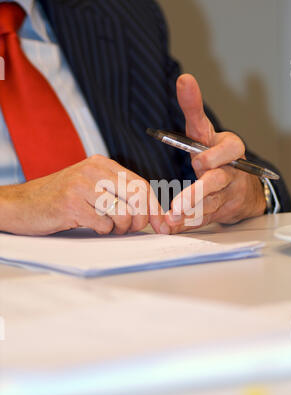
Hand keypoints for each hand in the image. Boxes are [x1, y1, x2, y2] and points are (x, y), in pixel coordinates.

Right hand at [0, 155, 163, 235]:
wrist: (22, 204)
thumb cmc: (60, 198)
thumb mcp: (90, 186)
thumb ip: (117, 193)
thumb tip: (150, 213)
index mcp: (102, 164)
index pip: (140, 184)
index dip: (154, 207)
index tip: (162, 224)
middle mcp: (93, 170)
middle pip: (137, 197)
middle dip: (141, 219)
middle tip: (131, 229)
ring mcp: (81, 185)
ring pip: (122, 213)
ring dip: (119, 228)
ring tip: (106, 226)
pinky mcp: (71, 204)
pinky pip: (103, 225)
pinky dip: (101, 231)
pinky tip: (89, 225)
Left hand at [165, 74, 265, 231]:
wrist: (242, 188)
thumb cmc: (217, 156)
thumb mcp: (205, 131)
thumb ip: (193, 108)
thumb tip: (184, 79)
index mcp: (226, 146)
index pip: (222, 143)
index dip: (209, 145)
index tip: (195, 141)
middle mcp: (230, 169)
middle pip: (217, 179)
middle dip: (198, 190)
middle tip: (179, 202)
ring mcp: (229, 191)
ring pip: (210, 202)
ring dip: (190, 210)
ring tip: (172, 217)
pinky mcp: (223, 210)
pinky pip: (205, 218)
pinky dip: (188, 223)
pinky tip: (174, 227)